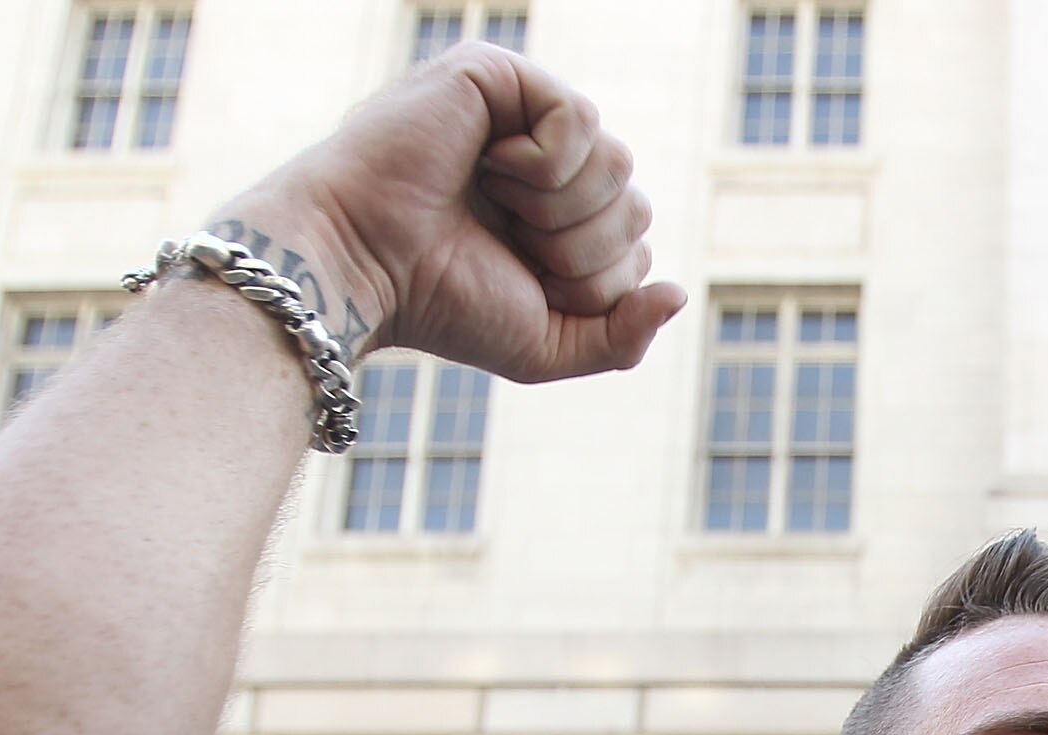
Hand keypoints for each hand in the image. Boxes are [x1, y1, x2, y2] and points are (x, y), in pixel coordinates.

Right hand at [220, 43, 683, 382]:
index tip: (523, 280)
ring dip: (562, 209)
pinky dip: (545, 162)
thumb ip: (622, 336)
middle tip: (508, 241)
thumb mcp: (547, 346)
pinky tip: (490, 164)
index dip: (594, 282)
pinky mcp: (499, 76)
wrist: (367, 267)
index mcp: (558, 223)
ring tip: (495, 203)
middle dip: (580, 249)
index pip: (636, 247)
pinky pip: (580, 117)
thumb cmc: (441, 303)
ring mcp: (524, 117)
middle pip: (636, 205)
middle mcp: (546, 167)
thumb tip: (680, 293)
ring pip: (619, 163)